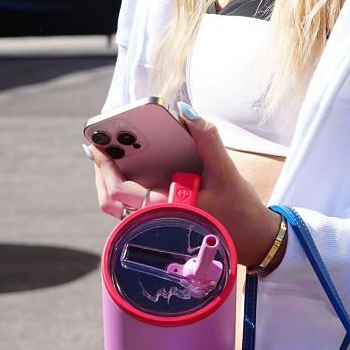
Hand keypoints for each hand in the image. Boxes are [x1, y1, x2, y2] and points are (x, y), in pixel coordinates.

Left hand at [85, 103, 286, 271]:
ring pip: (119, 205)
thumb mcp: (225, 170)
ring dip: (111, 179)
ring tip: (111, 153)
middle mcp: (155, 219)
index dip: (103, 166)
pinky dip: (127, 185)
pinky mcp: (162, 221)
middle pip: (110, 198)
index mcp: (164, 209)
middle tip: (100, 144)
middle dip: (102, 170)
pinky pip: (133, 205)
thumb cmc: (239, 209)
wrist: (253, 239)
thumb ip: (207, 139)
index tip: (96, 143)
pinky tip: (132, 167)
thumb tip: (186, 110)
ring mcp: (157, 222)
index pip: (119, 191)